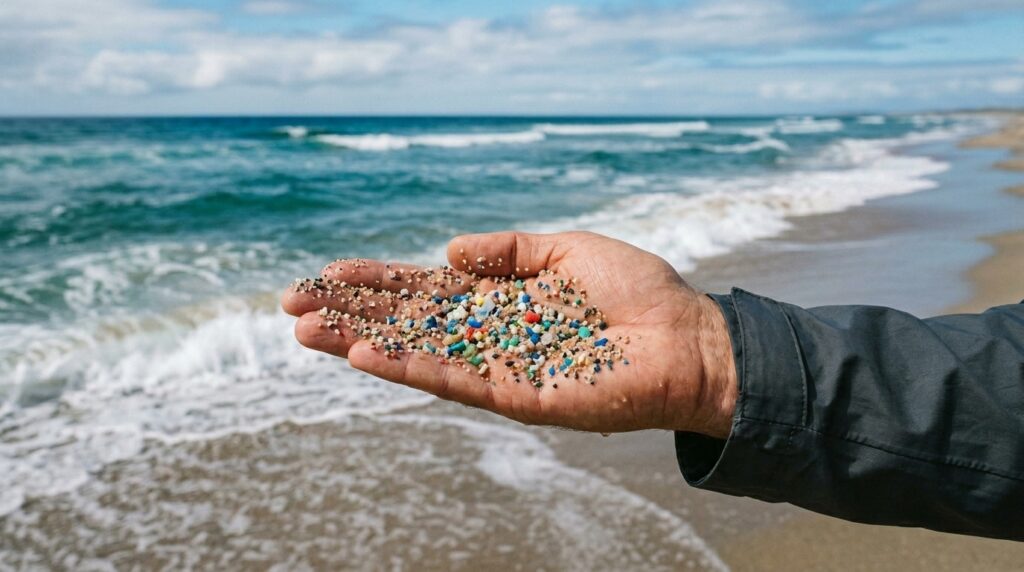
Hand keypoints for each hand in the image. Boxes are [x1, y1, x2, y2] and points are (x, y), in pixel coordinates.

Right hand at [281, 231, 737, 437]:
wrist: (691, 338)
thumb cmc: (638, 291)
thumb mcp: (566, 250)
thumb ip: (508, 250)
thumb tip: (448, 250)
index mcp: (501, 300)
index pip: (424, 290)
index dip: (377, 282)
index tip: (327, 273)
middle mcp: (491, 336)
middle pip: (408, 323)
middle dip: (351, 313)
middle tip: (292, 306)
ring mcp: (501, 370)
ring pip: (419, 355)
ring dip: (363, 344)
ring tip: (310, 333)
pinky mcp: (520, 399)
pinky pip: (458, 382)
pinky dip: (413, 370)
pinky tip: (369, 357)